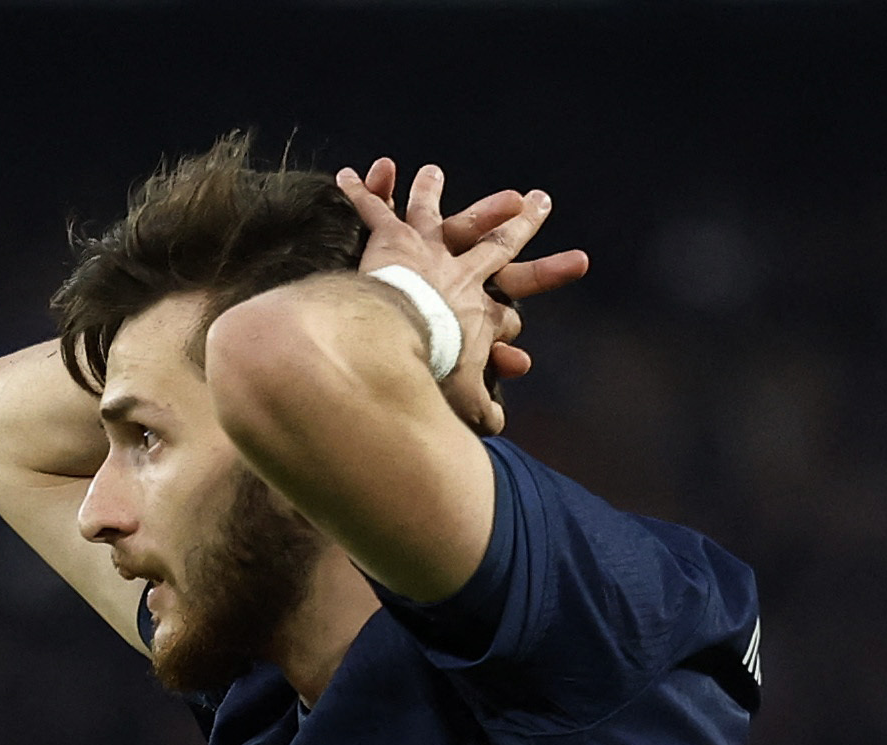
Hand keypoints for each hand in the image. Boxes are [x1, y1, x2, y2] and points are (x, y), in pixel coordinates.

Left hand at [338, 158, 587, 433]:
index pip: (507, 311)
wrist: (396, 342)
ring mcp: (426, 250)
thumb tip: (495, 431)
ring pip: (430, 213)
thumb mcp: (462, 398)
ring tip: (430, 171)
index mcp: (480, 311)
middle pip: (499, 241)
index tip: (518, 324)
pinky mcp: (390, 240)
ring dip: (429, 191)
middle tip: (539, 201)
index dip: (514, 318)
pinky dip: (360, 190)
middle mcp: (461, 271)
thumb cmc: (431, 372)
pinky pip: (372, 209)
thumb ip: (479, 413)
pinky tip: (347, 173)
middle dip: (522, 222)